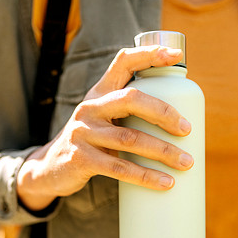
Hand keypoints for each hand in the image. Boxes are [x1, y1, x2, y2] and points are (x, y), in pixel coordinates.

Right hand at [17, 46, 194, 210]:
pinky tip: (165, 183)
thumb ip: (127, 111)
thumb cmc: (90, 141)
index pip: (123, 62)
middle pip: (131, 99)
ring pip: (130, 138)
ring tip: (186, 162)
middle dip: (163, 113)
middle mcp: (90, 108)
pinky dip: (146, 176)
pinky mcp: (81, 159)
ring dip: (163, 151)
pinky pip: (119, 168)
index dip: (149, 54)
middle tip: (187, 129)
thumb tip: (180, 118)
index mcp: (99, 93)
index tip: (175, 55)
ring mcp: (83, 133)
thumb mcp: (102, 118)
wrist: (50, 168)